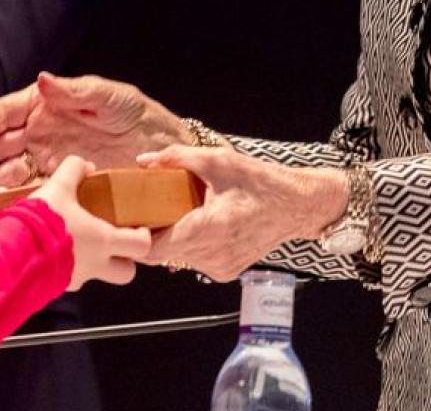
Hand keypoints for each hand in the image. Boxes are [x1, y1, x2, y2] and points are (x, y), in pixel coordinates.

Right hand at [0, 72, 185, 196]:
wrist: (159, 147)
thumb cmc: (134, 113)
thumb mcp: (109, 97)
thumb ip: (75, 92)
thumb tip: (43, 80)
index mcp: (48, 105)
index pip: (10, 111)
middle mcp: (42, 132)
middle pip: (1, 142)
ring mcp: (49, 159)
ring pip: (10, 169)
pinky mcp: (61, 184)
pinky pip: (31, 190)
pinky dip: (12, 198)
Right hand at [32, 156, 152, 291]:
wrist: (11, 255)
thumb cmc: (42, 221)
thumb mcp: (58, 186)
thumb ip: (74, 170)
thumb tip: (86, 166)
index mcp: (103, 241)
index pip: (142, 247)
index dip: (143, 237)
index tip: (136, 227)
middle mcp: (95, 265)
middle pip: (127, 273)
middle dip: (124, 260)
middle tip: (113, 242)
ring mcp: (76, 279)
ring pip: (96, 276)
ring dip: (93, 262)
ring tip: (75, 242)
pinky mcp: (56, 287)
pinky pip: (70, 278)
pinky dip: (68, 267)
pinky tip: (53, 250)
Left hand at [137, 147, 345, 282]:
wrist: (297, 207)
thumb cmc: (261, 183)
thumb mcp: (218, 161)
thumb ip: (177, 158)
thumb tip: (143, 162)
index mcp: (207, 230)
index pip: (152, 249)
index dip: (136, 235)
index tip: (132, 217)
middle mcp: (211, 256)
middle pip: (162, 253)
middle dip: (153, 232)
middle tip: (151, 208)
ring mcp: (219, 268)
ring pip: (178, 258)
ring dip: (174, 237)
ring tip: (181, 212)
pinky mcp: (225, 272)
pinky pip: (195, 260)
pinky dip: (192, 244)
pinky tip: (202, 223)